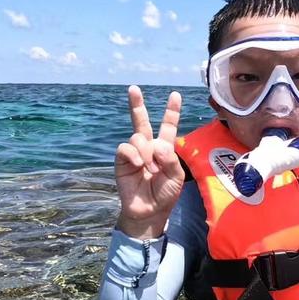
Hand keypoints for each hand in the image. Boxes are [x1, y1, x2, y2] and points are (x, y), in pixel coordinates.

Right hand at [115, 86, 184, 238]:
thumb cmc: (165, 194)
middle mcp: (148, 146)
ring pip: (138, 137)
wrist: (149, 211)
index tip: (175, 95)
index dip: (171, 111)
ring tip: (150, 169)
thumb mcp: (176, 177)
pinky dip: (134, 154)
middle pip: (141, 121)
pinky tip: (138, 164)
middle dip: (136, 104)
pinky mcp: (122, 161)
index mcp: (164, 148)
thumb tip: (156, 144)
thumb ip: (170, 159)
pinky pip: (126, 148)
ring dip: (146, 152)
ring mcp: (134, 153)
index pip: (167, 125)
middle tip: (133, 88)